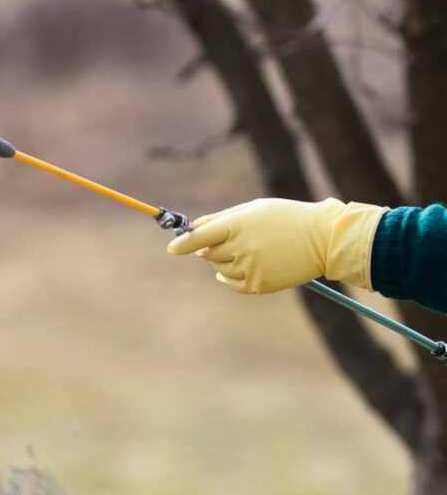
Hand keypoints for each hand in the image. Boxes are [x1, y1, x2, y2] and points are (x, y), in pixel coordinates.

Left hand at [166, 198, 385, 293]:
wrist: (323, 238)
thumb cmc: (285, 218)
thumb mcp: (254, 209)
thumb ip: (221, 219)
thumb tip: (193, 229)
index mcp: (238, 225)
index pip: (200, 237)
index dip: (183, 243)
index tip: (171, 248)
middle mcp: (242, 248)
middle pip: (207, 253)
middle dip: (210, 247)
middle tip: (230, 239)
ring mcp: (250, 268)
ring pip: (218, 268)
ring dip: (223, 261)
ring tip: (247, 249)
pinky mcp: (259, 285)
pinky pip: (231, 284)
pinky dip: (228, 278)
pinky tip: (239, 267)